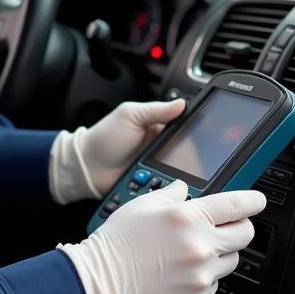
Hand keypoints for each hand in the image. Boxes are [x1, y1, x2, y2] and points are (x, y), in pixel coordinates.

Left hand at [49, 98, 185, 204]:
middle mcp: (162, 150)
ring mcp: (158, 169)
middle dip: (192, 161)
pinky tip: (172, 189)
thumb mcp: (130, 116)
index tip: (208, 140)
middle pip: (187, 156)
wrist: (85, 166)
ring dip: (182, 176)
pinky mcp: (152, 187)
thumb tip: (182, 103)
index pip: (186, 132)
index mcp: (159, 129)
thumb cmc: (104, 137)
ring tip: (181, 176)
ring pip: (181, 175)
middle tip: (193, 163)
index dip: (196, 136)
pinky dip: (170, 190)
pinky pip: (167, 189)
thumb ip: (156, 110)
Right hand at [58, 180, 265, 293]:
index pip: (236, 205)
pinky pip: (214, 285)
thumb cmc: (118, 242)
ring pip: (231, 261)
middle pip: (244, 235)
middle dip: (237, 227)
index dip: (252, 201)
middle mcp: (200, 246)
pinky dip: (202, 278)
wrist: (102, 281)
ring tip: (190, 253)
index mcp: (188, 218)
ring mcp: (201, 275)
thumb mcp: (141, 205)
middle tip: (223, 227)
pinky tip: (180, 273)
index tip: (257, 200)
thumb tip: (183, 188)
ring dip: (218, 254)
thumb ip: (170, 194)